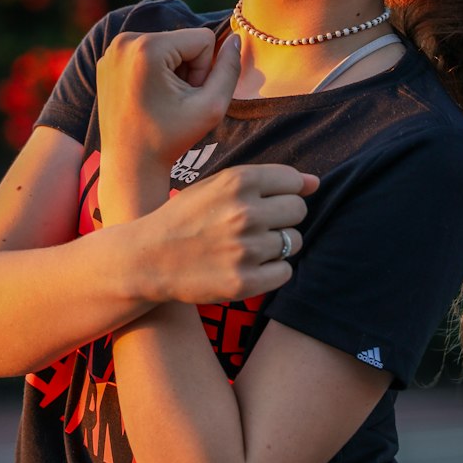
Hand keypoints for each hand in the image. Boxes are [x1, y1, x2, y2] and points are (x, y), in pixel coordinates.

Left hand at [96, 27, 241, 177]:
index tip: (187, 97)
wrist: (130, 164)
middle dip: (188, 69)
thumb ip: (230, 69)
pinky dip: (154, 72)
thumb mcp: (212, 106)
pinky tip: (147, 98)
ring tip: (162, 101)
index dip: (205, 71)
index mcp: (148, 47)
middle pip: (183, 40)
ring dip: (173, 71)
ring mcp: (112, 50)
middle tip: (174, 102)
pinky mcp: (108, 60)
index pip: (203, 39)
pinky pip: (147, 53)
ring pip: (167, 46)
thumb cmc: (170, 139)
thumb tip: (236, 38)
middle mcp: (125, 41)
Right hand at [144, 164, 319, 303]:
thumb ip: (266, 180)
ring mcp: (245, 249)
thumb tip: (315, 183)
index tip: (266, 202)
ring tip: (247, 246)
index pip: (293, 182)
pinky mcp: (244, 283)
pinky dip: (272, 271)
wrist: (147, 259)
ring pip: (294, 243)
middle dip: (283, 218)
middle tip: (256, 226)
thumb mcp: (217, 186)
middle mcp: (244, 213)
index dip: (284, 192)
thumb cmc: (185, 218)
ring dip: (277, 245)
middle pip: (298, 211)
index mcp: (237, 182)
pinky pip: (285, 272)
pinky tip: (249, 266)